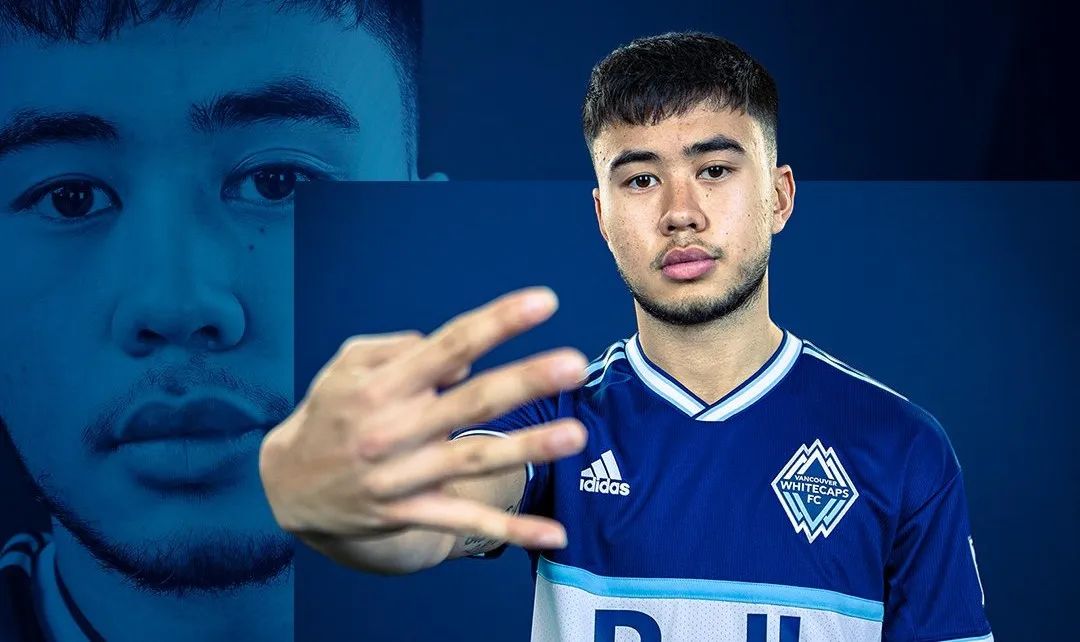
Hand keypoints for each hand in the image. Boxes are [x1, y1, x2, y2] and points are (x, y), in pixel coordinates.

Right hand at [259, 287, 587, 559]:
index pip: (450, 346)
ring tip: (576, 434)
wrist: (287, 487)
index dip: (497, 323)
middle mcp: (394, 428)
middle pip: (470, 401)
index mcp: (383, 384)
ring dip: (528, 448)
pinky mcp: (408, 512)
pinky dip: (510, 530)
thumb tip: (458, 355)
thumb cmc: (330, 412)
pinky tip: (553, 534)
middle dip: (525, 382)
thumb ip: (399, 348)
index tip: (544, 302)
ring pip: (474, 460)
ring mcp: (402, 475)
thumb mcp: (347, 365)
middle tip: (575, 365)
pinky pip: (464, 520)